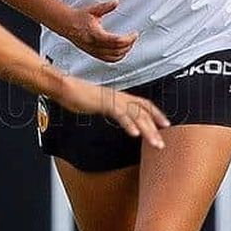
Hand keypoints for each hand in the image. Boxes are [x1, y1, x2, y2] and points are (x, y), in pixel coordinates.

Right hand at [53, 77, 169, 148]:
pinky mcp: (104, 102)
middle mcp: (119, 97)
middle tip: (161, 143)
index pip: (143, 104)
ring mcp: (113, 99)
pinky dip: (129, 124)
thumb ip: (109, 109)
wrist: (65, 87)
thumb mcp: (98, 104)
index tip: (165, 125)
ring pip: (136, 114)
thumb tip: (116, 116)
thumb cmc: (77, 96)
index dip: (156, 114)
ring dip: (148, 130)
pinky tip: (134, 134)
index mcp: (119, 97)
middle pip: (144, 111)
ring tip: (155, 143)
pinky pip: (120, 114)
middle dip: (155, 128)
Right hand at [61, 0, 137, 62]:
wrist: (67, 24)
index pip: (116, 41)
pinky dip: (116, 57)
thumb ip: (105, 6)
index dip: (128, 39)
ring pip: (113, 57)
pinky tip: (121, 52)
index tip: (134, 34)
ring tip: (129, 45)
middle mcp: (94, 45)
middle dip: (128, 45)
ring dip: (123, 52)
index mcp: (95, 34)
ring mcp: (93, 51)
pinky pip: (107, 60)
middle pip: (116, 51)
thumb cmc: (79, 17)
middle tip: (133, 38)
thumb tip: (115, 2)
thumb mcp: (93, 10)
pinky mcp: (93, 53)